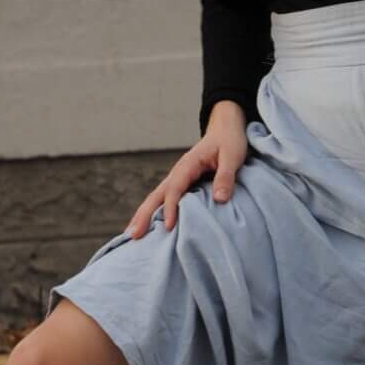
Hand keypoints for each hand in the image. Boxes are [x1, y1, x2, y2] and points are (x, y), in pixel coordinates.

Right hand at [130, 101, 249, 236]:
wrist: (225, 129)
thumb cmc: (230, 142)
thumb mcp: (232, 157)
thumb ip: (226, 177)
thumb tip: (220, 199)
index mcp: (188, 165)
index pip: (175, 188)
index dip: (170, 207)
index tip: (169, 226)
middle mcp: (178, 172)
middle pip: (156, 195)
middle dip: (144, 215)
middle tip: (133, 235)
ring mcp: (178, 178)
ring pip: (156, 197)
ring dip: (144, 215)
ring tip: (132, 234)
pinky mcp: (182, 183)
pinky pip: (164, 198)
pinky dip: (154, 211)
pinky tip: (149, 225)